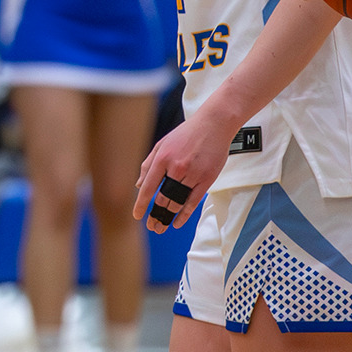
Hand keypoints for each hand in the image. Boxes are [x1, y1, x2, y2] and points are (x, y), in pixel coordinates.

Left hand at [132, 114, 232, 232]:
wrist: (214, 124)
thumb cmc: (186, 134)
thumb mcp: (162, 144)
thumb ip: (149, 164)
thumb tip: (139, 185)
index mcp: (163, 158)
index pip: (149, 186)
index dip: (141, 203)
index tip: (137, 216)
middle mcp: (177, 167)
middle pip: (163, 198)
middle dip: (155, 214)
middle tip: (151, 226)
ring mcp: (193, 174)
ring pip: (177, 202)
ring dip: (168, 217)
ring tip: (161, 227)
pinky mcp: (207, 178)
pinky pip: (194, 201)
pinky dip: (184, 214)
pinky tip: (177, 222)